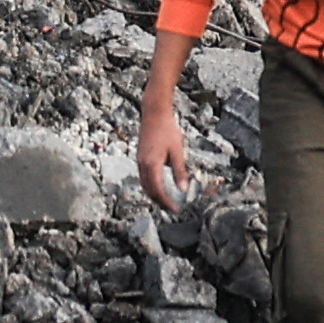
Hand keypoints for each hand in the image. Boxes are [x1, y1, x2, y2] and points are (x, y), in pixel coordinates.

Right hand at [137, 94, 195, 210]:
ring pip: (144, 185)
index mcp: (152, 164)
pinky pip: (143, 177)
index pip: (158, 190)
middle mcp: (142, 165)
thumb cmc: (167, 129)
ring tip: (166, 201)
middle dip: (159, 202)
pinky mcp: (140, 157)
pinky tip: (160, 186)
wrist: (154, 113)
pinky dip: (150, 186)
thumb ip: (179, 171)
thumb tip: (184, 190)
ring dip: (154, 195)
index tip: (175, 209)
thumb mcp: (177, 151)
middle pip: (149, 191)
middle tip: (172, 209)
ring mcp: (139, 161)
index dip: (166, 202)